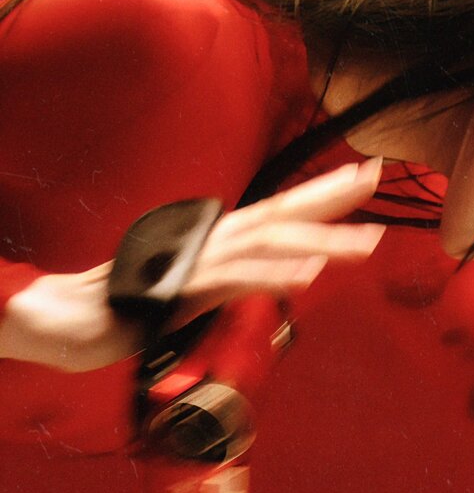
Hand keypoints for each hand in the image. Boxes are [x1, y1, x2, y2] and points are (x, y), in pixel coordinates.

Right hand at [0, 159, 384, 372]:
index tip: (366, 174)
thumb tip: (293, 268)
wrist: (77, 318)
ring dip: (321, 239)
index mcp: (222, 239)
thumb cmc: (139, 302)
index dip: (324, 191)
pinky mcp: (181, 290)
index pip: (280, 209)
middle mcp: (214, 240)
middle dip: (332, 194)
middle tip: (377, 175)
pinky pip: (234, 281)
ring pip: (268, 243)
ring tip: (368, 241)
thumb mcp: (203, 286)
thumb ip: (246, 275)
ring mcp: (198, 261)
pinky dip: (272, 275)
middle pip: (281, 211)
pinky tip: (307, 275)